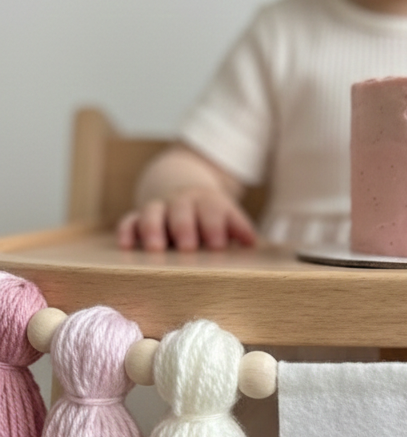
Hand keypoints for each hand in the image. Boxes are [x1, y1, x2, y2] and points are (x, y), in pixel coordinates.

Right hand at [117, 188, 257, 251]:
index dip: (215, 225)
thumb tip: (251, 242)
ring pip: (153, 212)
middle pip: (181, 210)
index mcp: (207, 202)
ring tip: (156, 249)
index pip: (212, 209)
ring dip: (154, 229)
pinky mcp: (138, 218)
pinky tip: (125, 246)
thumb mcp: (226, 216)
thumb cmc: (210, 215)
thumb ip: (237, 228)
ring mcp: (158, 209)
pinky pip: (129, 221)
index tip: (217, 245)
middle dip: (185, 228)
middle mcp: (181, 203)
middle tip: (188, 248)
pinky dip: (126, 231)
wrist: (182, 188)